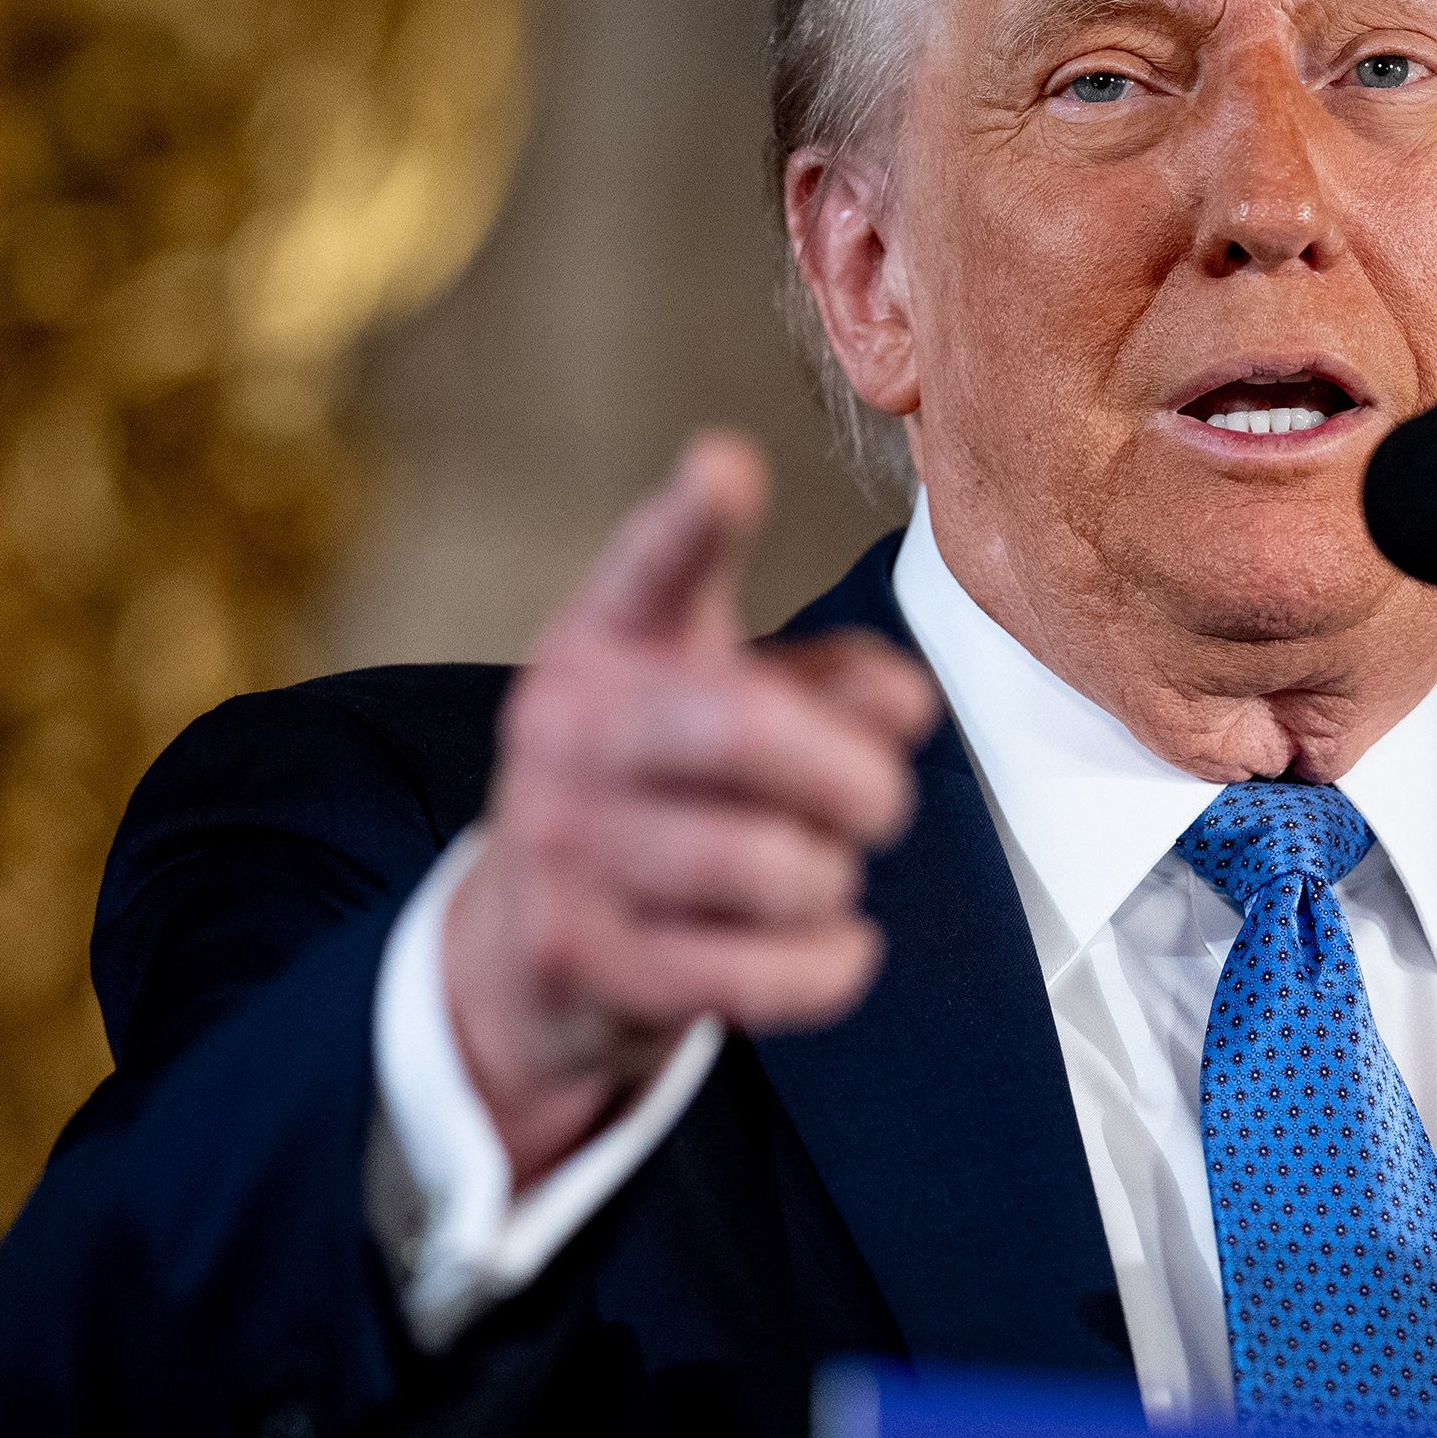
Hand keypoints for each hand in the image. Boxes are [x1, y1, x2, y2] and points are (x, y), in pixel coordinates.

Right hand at [440, 430, 938, 1187]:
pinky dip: (829, 965)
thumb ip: (829, 681)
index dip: (693, 520)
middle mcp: (566, 730)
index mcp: (608, 641)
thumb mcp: (731, 706)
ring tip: (817, 875)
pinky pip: (757, 972)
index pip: (652, 567)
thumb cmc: (665, 792)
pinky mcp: (581, 960)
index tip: (727, 465)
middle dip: (855, 776)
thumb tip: (905, 705)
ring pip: (768, 864)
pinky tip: (835, 947)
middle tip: (884, 802)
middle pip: (748, 730)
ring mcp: (560, 846)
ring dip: (831, 877)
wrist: (531, 949)